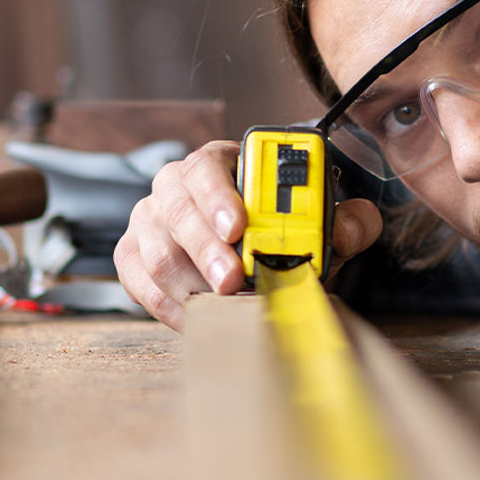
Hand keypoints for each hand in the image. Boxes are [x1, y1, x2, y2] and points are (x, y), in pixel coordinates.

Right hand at [113, 140, 381, 330]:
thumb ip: (346, 219)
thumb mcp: (320, 221)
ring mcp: (149, 219)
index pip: (206, 167)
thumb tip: (346, 230)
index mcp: (218, 164)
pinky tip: (196, 315)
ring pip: (155, 249)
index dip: (217, 196)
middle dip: (205, 250)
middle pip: (175, 210)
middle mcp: (175, 186)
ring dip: (188, 283)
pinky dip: (165, 303)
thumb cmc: (281, 227)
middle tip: (233, 282)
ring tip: (223, 305)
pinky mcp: (133, 254)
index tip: (238, 227)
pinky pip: (136, 278)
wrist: (251, 246)